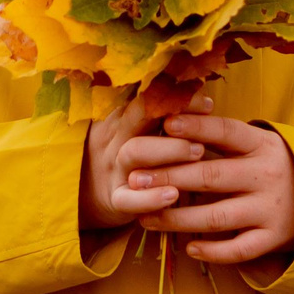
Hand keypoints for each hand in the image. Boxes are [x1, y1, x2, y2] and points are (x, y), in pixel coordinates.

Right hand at [79, 90, 213, 231]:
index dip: (178, 96)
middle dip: (175, 116)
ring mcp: (114, 168)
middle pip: (139, 116)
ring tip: (198, 153)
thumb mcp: (136, 131)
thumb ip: (162, 116)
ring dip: (169, 149)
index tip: (208, 103)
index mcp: (124, 117)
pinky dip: (151, 198)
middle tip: (205, 127)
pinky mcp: (115, 199)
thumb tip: (203, 94)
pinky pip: (129, 199)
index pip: (150, 97)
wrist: (85, 196)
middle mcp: (117, 138)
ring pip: (135, 152)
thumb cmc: (127, 156)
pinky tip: (173, 195)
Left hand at [137, 115, 293, 265]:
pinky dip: (212, 251)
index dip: (196, 127)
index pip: (226, 131)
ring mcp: (269, 209)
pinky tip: (188, 248)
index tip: (166, 123)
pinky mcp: (272, 238)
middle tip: (135, 180)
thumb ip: (219, 135)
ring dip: (177, 219)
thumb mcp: (256, 143)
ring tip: (146, 217)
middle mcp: (266, 175)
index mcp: (261, 145)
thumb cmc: (271, 166)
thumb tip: (171, 117)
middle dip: (168, 178)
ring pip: (216, 217)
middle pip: (211, 176)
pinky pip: (238, 249)